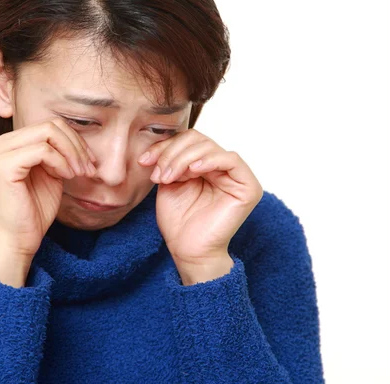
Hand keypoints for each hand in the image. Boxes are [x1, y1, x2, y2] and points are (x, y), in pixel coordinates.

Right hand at [0, 118, 96, 259]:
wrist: (19, 238)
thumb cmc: (35, 209)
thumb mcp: (52, 173)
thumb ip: (60, 152)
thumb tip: (81, 138)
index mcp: (12, 142)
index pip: (51, 125)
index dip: (76, 141)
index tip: (90, 163)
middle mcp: (2, 142)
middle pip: (51, 125)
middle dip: (76, 146)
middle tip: (88, 169)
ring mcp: (1, 152)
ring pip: (48, 132)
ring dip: (72, 153)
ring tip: (79, 174)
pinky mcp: (4, 165)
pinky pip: (42, 150)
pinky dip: (61, 162)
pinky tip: (66, 177)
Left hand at [138, 128, 262, 278]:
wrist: (187, 250)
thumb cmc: (178, 221)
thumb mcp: (168, 182)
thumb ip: (169, 159)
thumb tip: (161, 140)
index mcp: (205, 165)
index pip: (187, 140)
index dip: (165, 146)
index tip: (144, 161)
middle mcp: (222, 167)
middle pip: (198, 140)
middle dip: (172, 154)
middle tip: (157, 174)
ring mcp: (237, 176)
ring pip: (209, 148)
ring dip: (183, 160)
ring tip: (168, 178)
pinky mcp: (248, 187)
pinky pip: (231, 160)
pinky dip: (209, 160)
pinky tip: (193, 171)